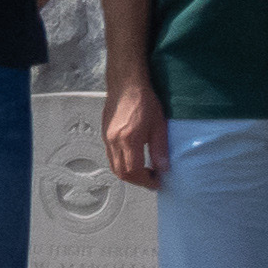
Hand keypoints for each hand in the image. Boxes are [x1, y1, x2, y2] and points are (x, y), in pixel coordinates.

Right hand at [102, 78, 168, 192]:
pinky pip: (111, 156)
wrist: (126, 85)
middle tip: (151, 179)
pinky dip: (121, 163)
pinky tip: (134, 158)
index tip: (157, 182)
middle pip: (121, 172)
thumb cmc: (145, 101)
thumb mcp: (158, 125)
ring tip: (144, 171)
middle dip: (137, 180)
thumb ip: (160, 149)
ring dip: (128, 173)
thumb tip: (163, 168)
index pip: (134, 171)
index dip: (146, 181)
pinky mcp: (105, 134)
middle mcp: (114, 141)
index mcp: (128, 140)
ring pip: (114, 166)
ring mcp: (106, 138)